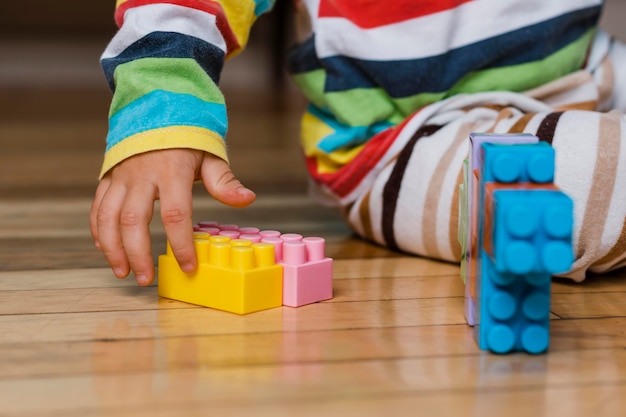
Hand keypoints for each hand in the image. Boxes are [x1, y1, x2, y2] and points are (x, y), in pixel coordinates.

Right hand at [90, 149, 255, 285]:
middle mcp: (142, 175)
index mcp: (172, 171)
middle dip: (138, 254)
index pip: (175, 215)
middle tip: (145, 280)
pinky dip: (98, 231)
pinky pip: (98, 207)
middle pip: (133, 221)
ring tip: (123, 272)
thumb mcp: (211, 155)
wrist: (157, 108)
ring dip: (113, 249)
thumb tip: (247, 199)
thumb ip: (224, 181)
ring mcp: (121, 176)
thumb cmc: (188, 137)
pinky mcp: (108, 177)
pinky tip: (106, 250)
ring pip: (108, 217)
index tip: (187, 267)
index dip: (181, 244)